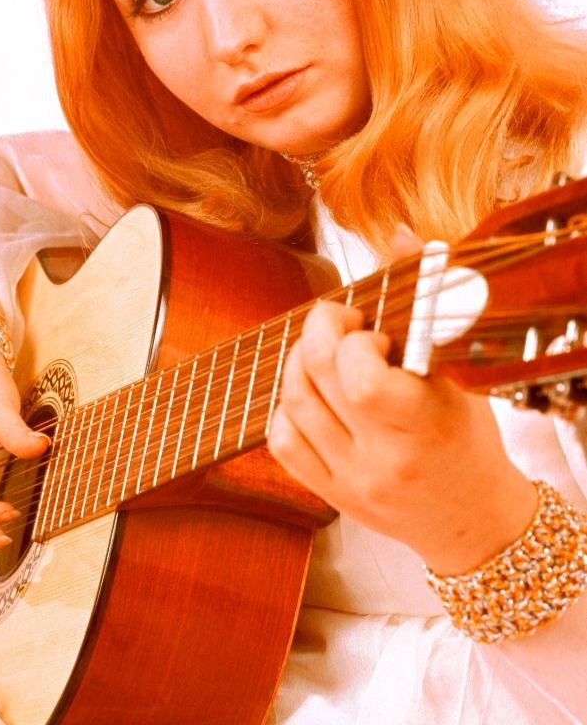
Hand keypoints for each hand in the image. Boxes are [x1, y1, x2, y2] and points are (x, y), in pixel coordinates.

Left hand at [267, 226, 536, 573]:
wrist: (473, 520)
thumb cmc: (468, 438)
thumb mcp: (459, 372)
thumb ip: (424, 302)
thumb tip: (399, 235)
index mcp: (422, 424)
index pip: (360, 374)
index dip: (354, 337)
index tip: (371, 329)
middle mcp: (382, 457)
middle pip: (315, 377)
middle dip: (317, 330)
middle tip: (337, 320)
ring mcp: (350, 480)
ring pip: (291, 403)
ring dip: (298, 362)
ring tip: (324, 351)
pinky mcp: (330, 495)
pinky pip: (282, 442)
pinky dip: (287, 405)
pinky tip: (311, 392)